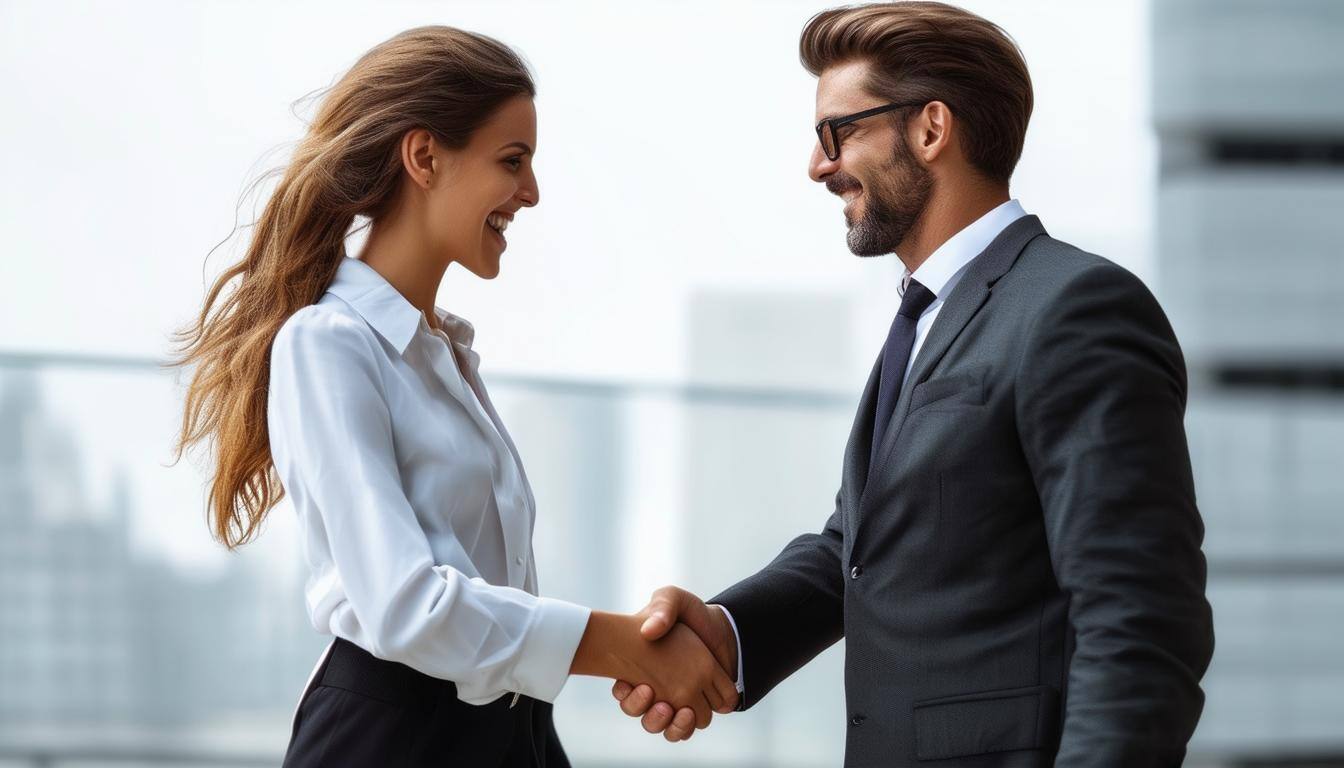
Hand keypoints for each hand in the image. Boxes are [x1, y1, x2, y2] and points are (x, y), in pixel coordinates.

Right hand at [570, 610, 736, 731]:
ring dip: (665, 724)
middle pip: (640, 714)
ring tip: (680, 710)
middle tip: (656, 695)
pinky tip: (689, 714)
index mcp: (639, 667)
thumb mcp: (673, 599)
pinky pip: (681, 732)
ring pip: (660, 728)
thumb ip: (663, 607)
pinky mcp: (694, 709)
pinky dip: (682, 728)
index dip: (626, 695)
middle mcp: (653, 689)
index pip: (623, 693)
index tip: (637, 684)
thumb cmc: (691, 615)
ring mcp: (674, 702)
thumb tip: (649, 632)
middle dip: (646, 711)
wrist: (721, 628)